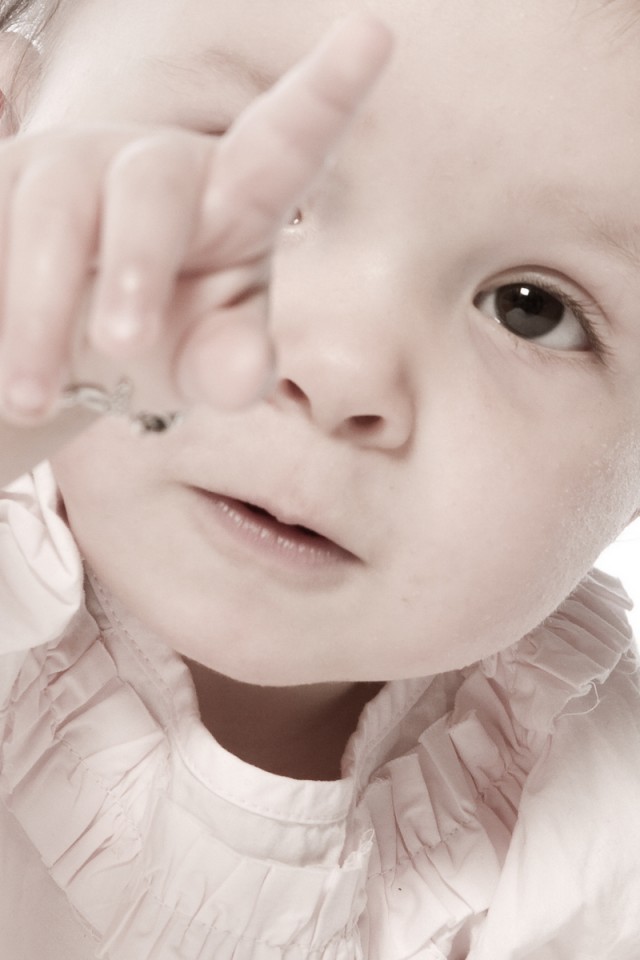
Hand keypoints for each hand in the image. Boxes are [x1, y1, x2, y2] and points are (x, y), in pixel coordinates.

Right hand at [0, 14, 390, 423]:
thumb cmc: (163, 343)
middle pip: (152, 183)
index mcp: (235, 199)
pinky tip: (1, 354)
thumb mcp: (204, 364)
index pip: (285, 145)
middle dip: (137, 262)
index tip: (375, 35)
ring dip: (40, 311)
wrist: (62, 350)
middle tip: (122, 347)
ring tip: (32, 397)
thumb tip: (247, 373)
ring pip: (54, 208)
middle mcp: (157, 166)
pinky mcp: (1, 179)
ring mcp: (71, 164)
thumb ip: (234, 369)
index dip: (325, 93)